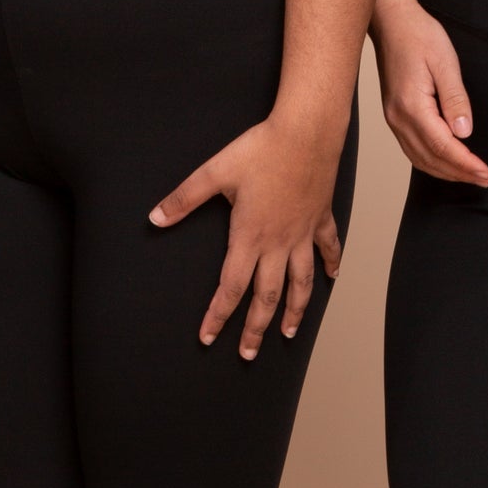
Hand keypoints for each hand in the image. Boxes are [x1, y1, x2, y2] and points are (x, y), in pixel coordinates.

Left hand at [150, 115, 344, 359]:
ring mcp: (303, 233)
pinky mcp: (321, 218)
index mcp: (249, 236)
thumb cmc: (261, 149)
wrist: (305, 132)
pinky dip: (332, 264)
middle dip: (255, 329)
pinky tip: (333, 277)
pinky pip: (328, 248)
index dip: (218, 315)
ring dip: (295, 311)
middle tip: (248, 355)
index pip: (230, 287)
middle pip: (267, 297)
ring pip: (301, 283)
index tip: (208, 337)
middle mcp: (278, 243)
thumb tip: (155, 218)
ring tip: (289, 333)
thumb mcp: (215, 172)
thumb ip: (183, 198)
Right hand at [375, 0, 487, 185]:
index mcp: (412, 106)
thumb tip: (464, 133)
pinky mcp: (394, 114)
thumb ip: (455, 99)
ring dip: (445, 172)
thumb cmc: (418, 36)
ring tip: (469, 176)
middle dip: (459, 173)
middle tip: (484, 180)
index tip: (486, 173)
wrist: (391, 21)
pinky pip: (411, 148)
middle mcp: (398, 117)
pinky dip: (430, 162)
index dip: (466, 164)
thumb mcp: (445, 62)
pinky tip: (444, 162)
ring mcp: (393, 117)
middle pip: (430, 159)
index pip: (443, 146)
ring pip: (419, 158)